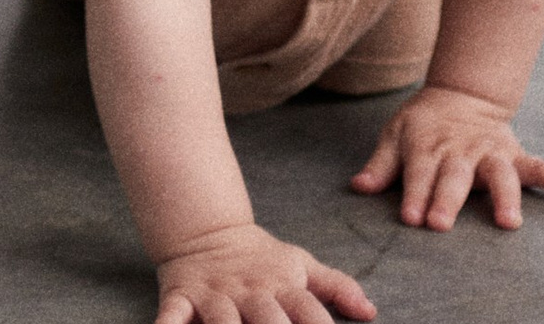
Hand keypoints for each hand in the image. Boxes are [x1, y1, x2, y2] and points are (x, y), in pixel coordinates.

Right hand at [152, 221, 374, 323]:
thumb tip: (371, 311)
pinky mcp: (181, 295)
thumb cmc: (260, 258)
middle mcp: (249, 292)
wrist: (205, 229)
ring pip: (222, 321)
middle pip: (268, 319)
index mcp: (280, 286)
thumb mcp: (299, 266)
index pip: (309, 313)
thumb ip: (335, 287)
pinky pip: (172, 314)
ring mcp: (214, 295)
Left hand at [348, 85, 543, 230]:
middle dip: (447, 200)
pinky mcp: (515, 154)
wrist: (462, 94)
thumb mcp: (395, 134)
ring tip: (509, 222)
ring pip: (499, 174)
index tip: (410, 218)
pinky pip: (542, 167)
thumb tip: (359, 188)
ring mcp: (490, 152)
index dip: (414, 194)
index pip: (419, 173)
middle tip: (440, 224)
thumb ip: (380, 164)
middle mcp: (460, 150)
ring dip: (504, 197)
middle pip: (454, 177)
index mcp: (428, 145)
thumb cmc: (423, 124)